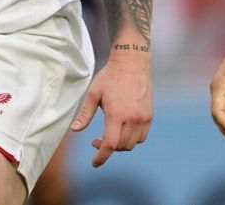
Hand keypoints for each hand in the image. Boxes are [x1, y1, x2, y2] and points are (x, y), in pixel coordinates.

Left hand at [69, 51, 151, 166]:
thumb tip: (75, 130)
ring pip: (132, 144)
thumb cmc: (110, 76)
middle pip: (120, 146)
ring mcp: (143, 117)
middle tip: (96, 141)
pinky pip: (142, 137)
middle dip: (107, 148)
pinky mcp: (150, 115)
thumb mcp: (94, 93)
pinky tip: (123, 130)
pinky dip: (132, 139)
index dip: (101, 157)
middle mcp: (132, 118)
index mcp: (116, 114)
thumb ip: (85, 114)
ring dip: (120, 145)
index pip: (110, 144)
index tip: (94, 163)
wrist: (132, 62)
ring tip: (110, 134)